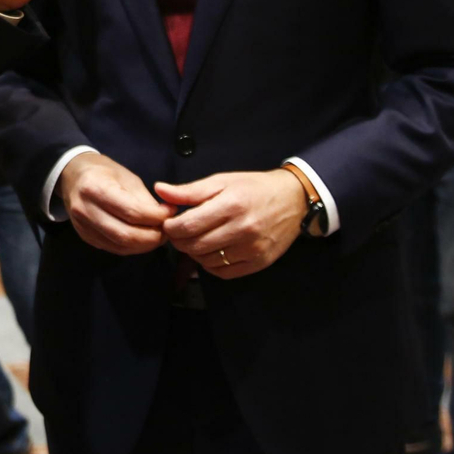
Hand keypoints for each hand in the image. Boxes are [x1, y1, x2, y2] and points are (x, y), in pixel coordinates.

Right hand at [58, 152, 171, 255]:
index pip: (132, 212)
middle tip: (167, 230)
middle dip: (152, 237)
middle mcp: (86, 210)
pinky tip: (142, 239)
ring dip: (144, 245)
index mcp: (96, 188)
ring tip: (158, 235)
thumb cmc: (104, 172)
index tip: (171, 212)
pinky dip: (132, 247)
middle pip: (126, 235)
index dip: (156, 217)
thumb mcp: (127, 177)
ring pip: (120, 246)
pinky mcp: (85, 237)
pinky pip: (113, 248)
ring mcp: (83, 227)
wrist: (73, 176)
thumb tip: (165, 218)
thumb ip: (145, 200)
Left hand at [155, 170, 305, 279]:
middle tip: (179, 233)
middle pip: (195, 245)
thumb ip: (190, 191)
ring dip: (193, 252)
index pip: (189, 225)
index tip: (169, 223)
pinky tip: (211, 251)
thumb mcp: (222, 181)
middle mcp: (242, 229)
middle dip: (179, 241)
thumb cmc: (254, 187)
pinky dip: (210, 264)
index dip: (171, 227)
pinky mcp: (259, 263)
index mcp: (231, 204)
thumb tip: (160, 190)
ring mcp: (252, 249)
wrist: (293, 200)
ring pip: (207, 261)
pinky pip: (223, 272)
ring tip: (196, 239)